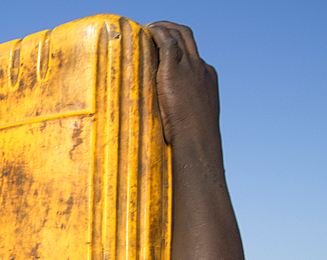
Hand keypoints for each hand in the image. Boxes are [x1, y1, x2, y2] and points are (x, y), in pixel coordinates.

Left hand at [146, 22, 221, 152]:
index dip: (176, 46)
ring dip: (162, 27)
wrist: (198, 138)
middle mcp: (200, 67)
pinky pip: (167, 42)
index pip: (191, 53)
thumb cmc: (191, 137)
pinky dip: (157, 32)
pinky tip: (146, 31)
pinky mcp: (175, 70)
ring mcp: (190, 67)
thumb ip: (180, 110)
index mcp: (206, 77)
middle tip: (153, 29)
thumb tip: (165, 120)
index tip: (161, 46)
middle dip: (170, 29)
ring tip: (147, 27)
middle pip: (187, 37)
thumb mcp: (189, 118)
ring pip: (178, 35)